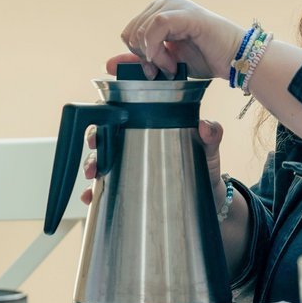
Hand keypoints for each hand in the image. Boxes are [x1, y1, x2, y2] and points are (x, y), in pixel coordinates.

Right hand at [81, 118, 224, 205]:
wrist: (208, 201)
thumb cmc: (204, 167)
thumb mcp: (209, 149)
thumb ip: (211, 135)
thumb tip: (205, 125)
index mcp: (150, 126)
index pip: (124, 110)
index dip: (109, 106)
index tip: (105, 102)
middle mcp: (134, 143)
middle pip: (105, 134)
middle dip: (94, 139)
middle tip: (95, 147)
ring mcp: (128, 166)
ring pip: (100, 160)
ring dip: (90, 165)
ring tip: (92, 175)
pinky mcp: (126, 188)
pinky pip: (105, 189)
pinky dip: (94, 193)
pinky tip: (91, 197)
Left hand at [121, 0, 244, 80]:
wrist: (234, 59)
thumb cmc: (204, 58)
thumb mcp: (164, 62)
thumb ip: (138, 60)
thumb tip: (108, 64)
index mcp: (159, 11)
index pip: (129, 31)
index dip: (136, 54)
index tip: (153, 70)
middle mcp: (166, 3)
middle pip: (131, 31)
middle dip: (143, 57)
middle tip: (163, 70)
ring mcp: (176, 5)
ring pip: (142, 29)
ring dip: (153, 56)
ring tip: (171, 66)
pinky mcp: (186, 13)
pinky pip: (157, 25)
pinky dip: (158, 48)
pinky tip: (172, 62)